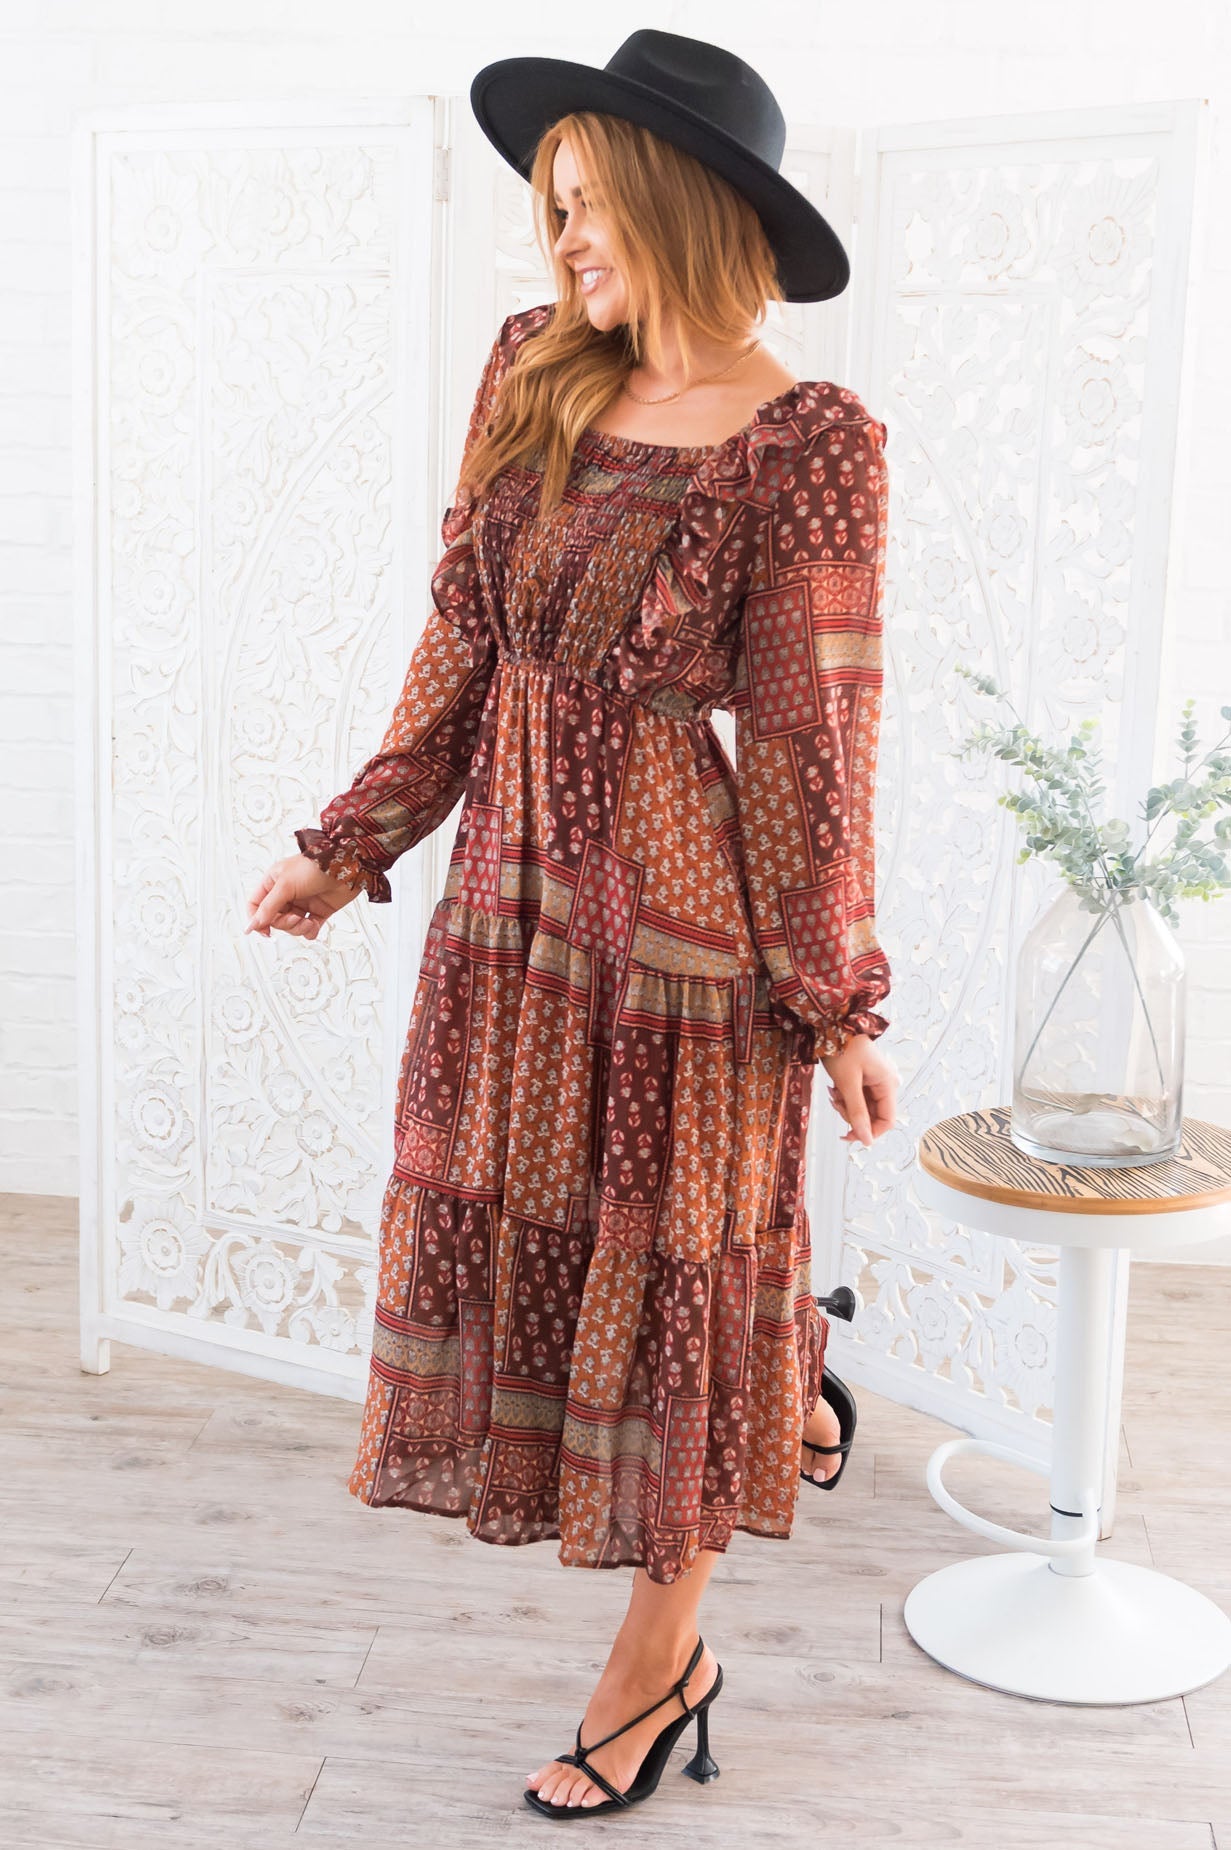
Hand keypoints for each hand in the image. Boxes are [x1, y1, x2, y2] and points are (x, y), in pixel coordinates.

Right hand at [244, 853, 362, 940]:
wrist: (346, 866)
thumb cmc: (315, 866)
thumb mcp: (285, 885)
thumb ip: (268, 907)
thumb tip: (252, 924)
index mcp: (273, 882)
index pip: (255, 905)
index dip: (256, 919)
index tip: (264, 931)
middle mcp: (286, 893)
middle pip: (274, 919)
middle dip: (284, 923)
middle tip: (294, 918)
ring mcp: (303, 903)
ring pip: (291, 926)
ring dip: (298, 928)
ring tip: (306, 922)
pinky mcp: (319, 911)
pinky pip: (309, 928)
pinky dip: (310, 931)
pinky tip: (313, 926)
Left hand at [820, 1034, 897, 1146]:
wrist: (831, 1025)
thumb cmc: (841, 1048)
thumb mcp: (847, 1083)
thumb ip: (857, 1113)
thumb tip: (866, 1141)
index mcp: (887, 1084)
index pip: (887, 1121)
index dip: (870, 1132)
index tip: (848, 1135)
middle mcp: (885, 1084)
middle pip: (873, 1116)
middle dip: (852, 1115)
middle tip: (836, 1103)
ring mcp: (875, 1081)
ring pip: (863, 1108)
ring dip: (846, 1106)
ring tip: (833, 1092)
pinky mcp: (865, 1079)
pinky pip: (857, 1098)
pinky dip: (844, 1098)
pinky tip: (834, 1088)